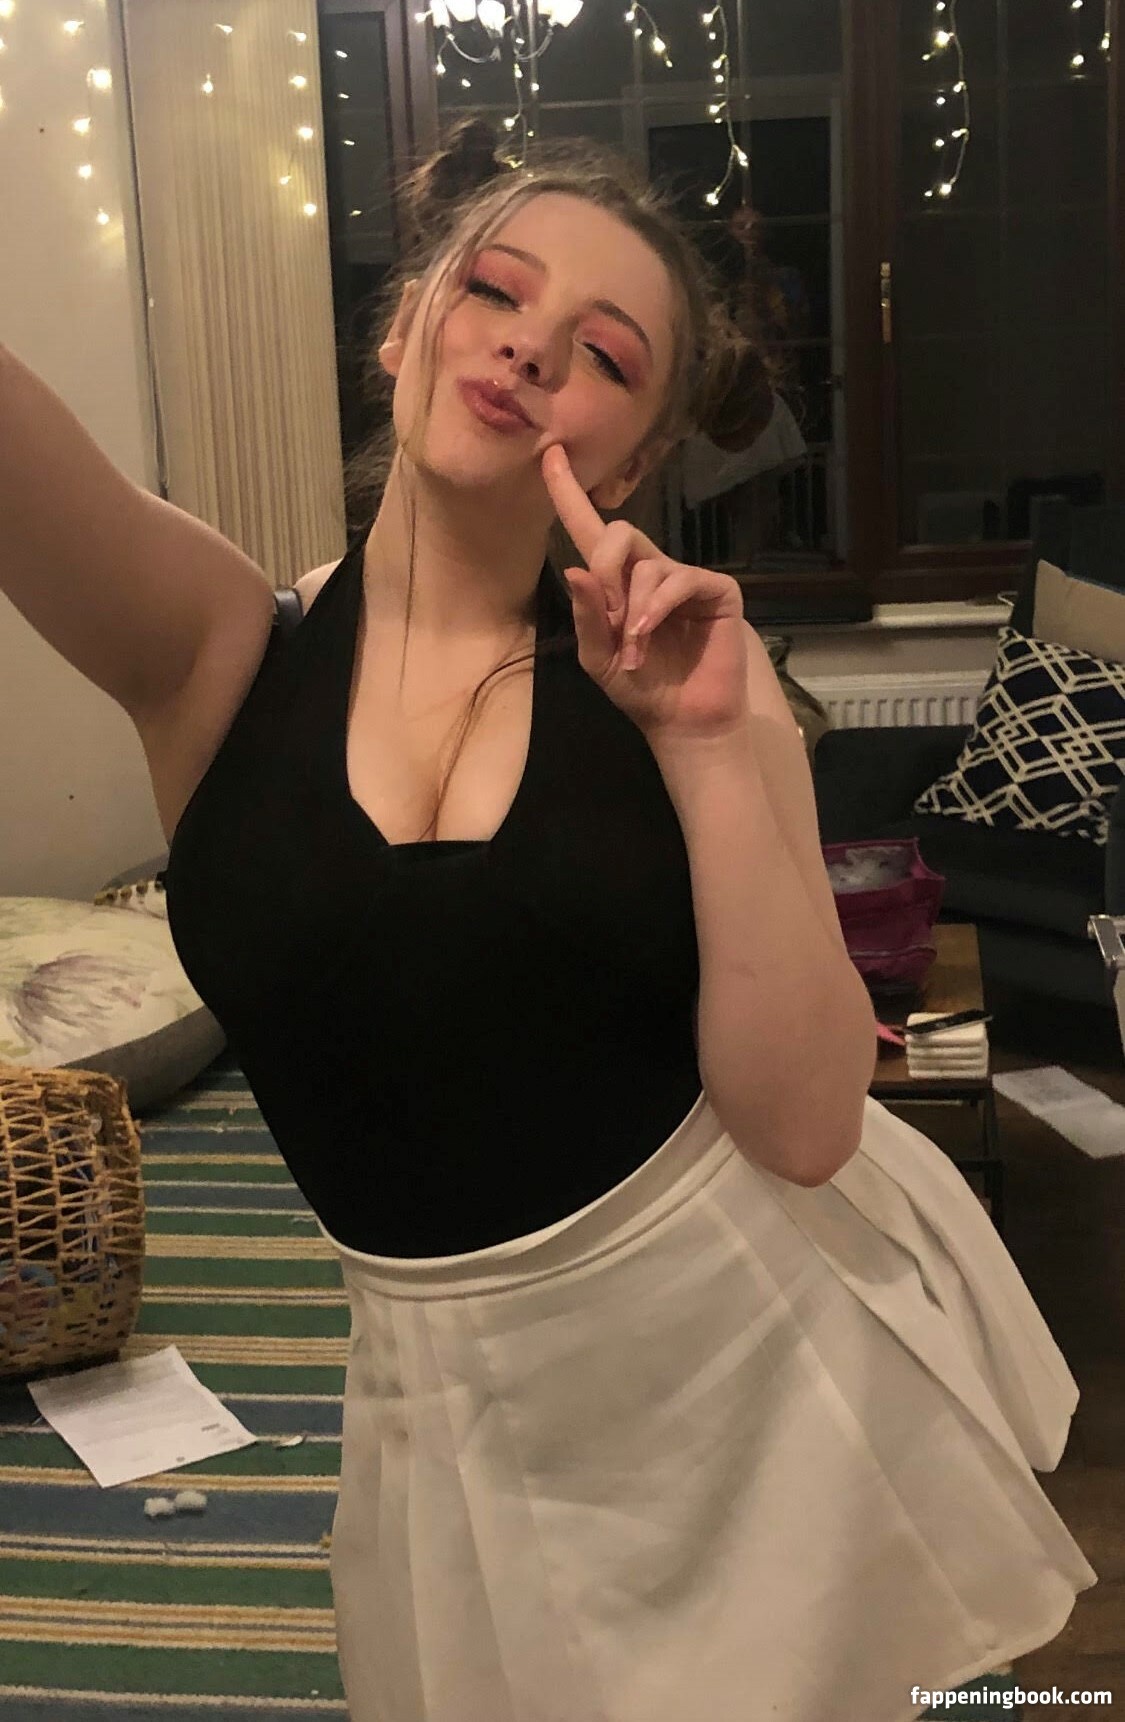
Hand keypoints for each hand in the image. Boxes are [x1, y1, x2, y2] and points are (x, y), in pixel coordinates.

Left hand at [541, 443, 748, 741]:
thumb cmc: (642, 690)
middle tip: (610, 617)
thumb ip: (586, 616)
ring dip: (631, 611)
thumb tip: (575, 569)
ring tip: (633, 651)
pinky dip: (655, 609)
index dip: (569, 492)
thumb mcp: (598, 659)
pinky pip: (677, 580)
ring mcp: (684, 578)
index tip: (550, 454)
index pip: (590, 528)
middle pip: (619, 533)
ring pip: (645, 565)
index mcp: (616, 584)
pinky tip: (647, 636)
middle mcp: (650, 571)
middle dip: (605, 571)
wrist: (684, 721)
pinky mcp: (715, 590)